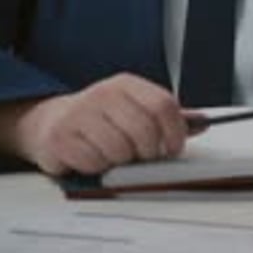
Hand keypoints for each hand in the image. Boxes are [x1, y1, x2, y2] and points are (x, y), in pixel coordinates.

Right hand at [9, 73, 187, 175]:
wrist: (51, 121)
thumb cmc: (99, 117)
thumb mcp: (132, 107)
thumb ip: (164, 116)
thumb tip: (202, 122)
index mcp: (125, 84)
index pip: (162, 104)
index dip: (175, 131)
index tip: (174, 147)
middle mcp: (103, 94)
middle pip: (144, 130)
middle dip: (149, 152)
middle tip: (142, 156)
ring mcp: (81, 114)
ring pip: (120, 150)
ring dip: (121, 161)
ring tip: (114, 155)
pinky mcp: (61, 136)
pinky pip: (94, 162)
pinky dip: (98, 167)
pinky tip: (93, 158)